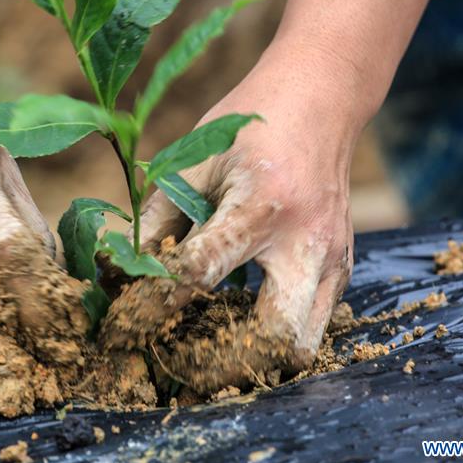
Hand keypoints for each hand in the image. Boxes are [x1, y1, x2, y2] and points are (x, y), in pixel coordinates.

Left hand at [136, 50, 359, 378]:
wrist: (321, 101)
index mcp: (260, 206)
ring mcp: (334, 259)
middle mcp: (306, 242)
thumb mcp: (194, 163)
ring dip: (253, 354)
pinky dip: (274, 333)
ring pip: (302, 344)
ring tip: (211, 340)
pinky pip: (313, 323)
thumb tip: (118, 274)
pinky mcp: (343, 267)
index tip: (126, 318)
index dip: (153, 302)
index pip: (199, 274)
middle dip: (223, 361)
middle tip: (182, 356)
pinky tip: (242, 316)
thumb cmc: (250, 127)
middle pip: (275, 340)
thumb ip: (158, 223)